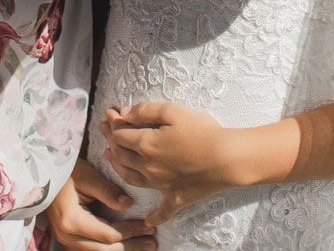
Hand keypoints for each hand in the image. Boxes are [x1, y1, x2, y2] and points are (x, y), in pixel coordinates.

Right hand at [43, 159, 155, 250]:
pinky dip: (110, 249)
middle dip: (131, 246)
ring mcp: (66, 240)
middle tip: (152, 241)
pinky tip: (125, 245)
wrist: (44, 173)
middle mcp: (67, 236)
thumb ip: (107, 191)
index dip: (131, 232)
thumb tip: (128, 204)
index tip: (149, 225)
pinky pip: (92, 250)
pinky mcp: (69, 239)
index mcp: (72, 221)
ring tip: (144, 246)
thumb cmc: (66, 171)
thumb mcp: (88, 176)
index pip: (109, 234)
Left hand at [101, 102, 262, 227]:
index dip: (112, 123)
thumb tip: (124, 113)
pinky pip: (163, 211)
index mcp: (146, 144)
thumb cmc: (203, 131)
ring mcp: (161, 184)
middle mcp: (148, 167)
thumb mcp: (174, 111)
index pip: (120, 134)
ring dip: (117, 167)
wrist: (227, 158)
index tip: (109, 113)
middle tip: (105, 129)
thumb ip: (146, 111)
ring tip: (111, 158)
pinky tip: (148, 222)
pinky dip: (154, 217)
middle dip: (110, 140)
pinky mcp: (176, 197)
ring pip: (130, 178)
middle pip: (121, 155)